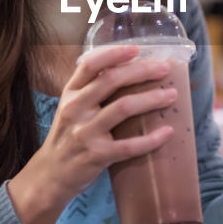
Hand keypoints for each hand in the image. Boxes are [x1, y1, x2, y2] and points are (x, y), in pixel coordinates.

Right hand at [19, 45, 175, 209]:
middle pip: (111, 80)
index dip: (114, 53)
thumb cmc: (68, 137)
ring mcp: (85, 132)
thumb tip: (126, 69)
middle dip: (142, 71)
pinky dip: (151, 139)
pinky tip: (167, 132)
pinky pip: (129, 145)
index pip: (90, 65)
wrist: (51, 174)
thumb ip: (90, 90)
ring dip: (152, 99)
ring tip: (171, 95)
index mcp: (70, 94)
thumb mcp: (70, 108)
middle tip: (164, 68)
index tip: (136, 48)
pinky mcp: (97, 155)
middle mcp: (75, 109)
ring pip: (124, 107)